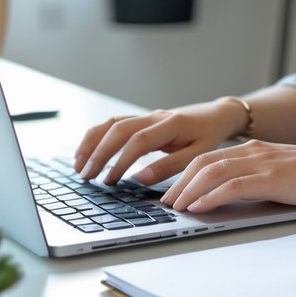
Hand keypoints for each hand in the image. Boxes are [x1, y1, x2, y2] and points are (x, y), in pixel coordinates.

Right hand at [73, 99, 240, 184]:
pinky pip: (115, 123)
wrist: (217, 116)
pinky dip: (98, 136)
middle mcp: (155, 116)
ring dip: (93, 142)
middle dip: (99, 152)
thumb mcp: (198, 155)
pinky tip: (87, 151)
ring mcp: (147, 115)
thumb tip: (140, 179)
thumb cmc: (209, 136)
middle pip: (119, 129)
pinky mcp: (142, 119)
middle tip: (85, 176)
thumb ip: (170, 167)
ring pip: (112, 123)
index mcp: (171, 124)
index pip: (139, 140)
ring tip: (78, 164)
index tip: (109, 181)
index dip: (121, 161)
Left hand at [160, 140, 295, 212]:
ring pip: (212, 171)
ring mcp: (263, 162)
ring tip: (174, 207)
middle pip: (204, 161)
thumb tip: (239, 198)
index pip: (211, 157)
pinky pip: (232, 186)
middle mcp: (255, 150)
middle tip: (164, 202)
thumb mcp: (286, 174)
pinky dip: (210, 196)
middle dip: (179, 182)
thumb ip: (262, 179)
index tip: (173, 190)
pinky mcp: (272, 178)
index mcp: (257, 149)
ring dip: (188, 190)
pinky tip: (198, 208)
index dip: (187, 173)